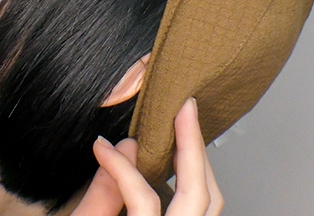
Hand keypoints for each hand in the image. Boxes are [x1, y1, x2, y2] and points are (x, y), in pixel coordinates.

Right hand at [72, 98, 222, 215]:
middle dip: (192, 145)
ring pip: (212, 199)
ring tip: (186, 129)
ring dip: (199, 161)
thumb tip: (120, 149)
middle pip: (198, 192)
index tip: (101, 146)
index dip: (122, 168)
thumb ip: (101, 196)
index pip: (144, 199)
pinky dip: (196, 180)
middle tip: (184, 108)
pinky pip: (205, 207)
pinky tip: (182, 165)